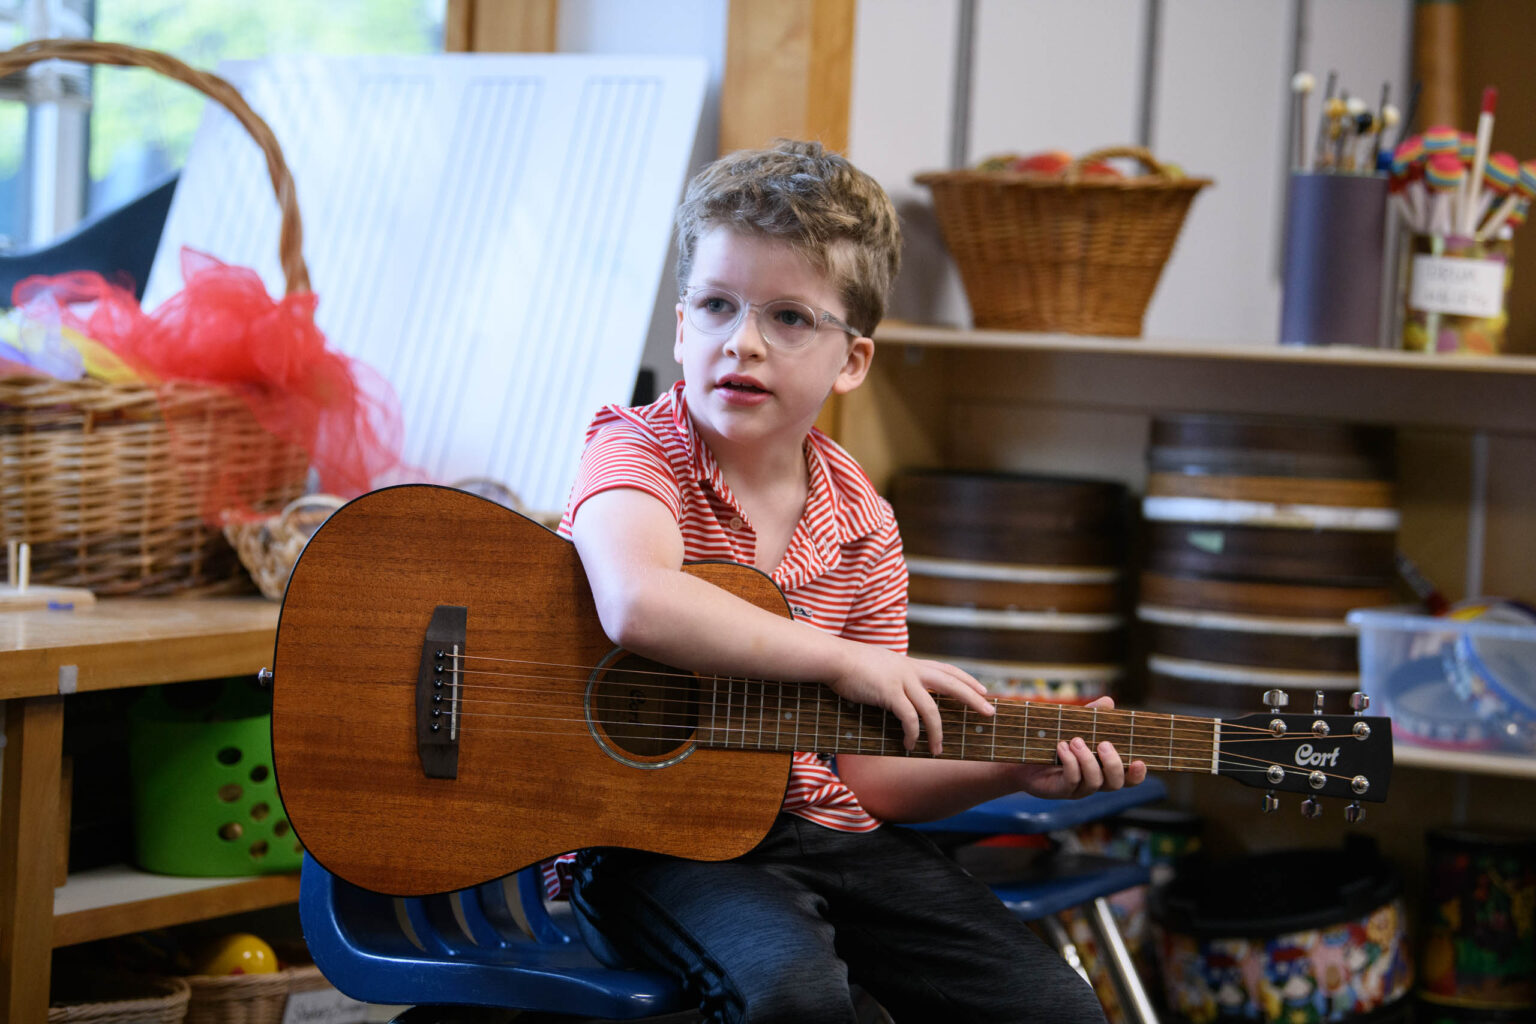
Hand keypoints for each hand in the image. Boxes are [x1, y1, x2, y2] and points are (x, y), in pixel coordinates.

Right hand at [827, 644, 992, 754]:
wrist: (834, 658)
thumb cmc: (853, 664)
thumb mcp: (883, 665)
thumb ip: (897, 676)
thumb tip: (903, 691)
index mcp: (911, 664)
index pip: (947, 670)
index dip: (968, 680)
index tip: (984, 690)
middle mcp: (911, 670)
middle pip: (951, 684)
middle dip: (972, 699)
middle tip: (989, 712)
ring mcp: (901, 680)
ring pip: (931, 709)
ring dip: (937, 732)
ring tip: (938, 750)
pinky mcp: (889, 693)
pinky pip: (908, 718)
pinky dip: (913, 734)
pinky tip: (909, 745)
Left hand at [1012, 696, 1147, 798]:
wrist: (1022, 755)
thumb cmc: (1053, 740)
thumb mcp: (1074, 725)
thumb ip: (1093, 716)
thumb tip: (1109, 702)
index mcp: (1103, 769)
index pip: (1128, 778)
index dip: (1137, 774)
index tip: (1140, 761)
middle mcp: (1094, 782)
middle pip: (1115, 783)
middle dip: (1113, 764)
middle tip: (1103, 744)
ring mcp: (1077, 789)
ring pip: (1094, 782)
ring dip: (1087, 760)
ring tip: (1075, 740)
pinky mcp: (1059, 790)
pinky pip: (1072, 780)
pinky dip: (1070, 762)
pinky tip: (1062, 747)